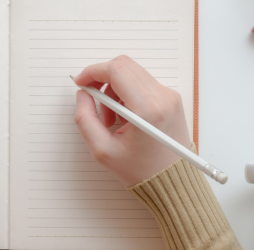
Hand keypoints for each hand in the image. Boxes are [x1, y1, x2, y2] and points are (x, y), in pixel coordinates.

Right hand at [72, 55, 190, 186]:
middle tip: (93, 100)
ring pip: (133, 73)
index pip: (116, 70)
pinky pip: (143, 83)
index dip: (92, 72)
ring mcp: (170, 96)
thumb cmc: (141, 170)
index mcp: (147, 109)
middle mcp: (162, 97)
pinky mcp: (172, 99)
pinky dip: (127, 94)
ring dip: (114, 89)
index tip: (81, 83)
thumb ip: (85, 118)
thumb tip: (82, 95)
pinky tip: (124, 117)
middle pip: (124, 66)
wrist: (172, 182)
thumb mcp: (102, 150)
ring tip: (111, 118)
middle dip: (102, 79)